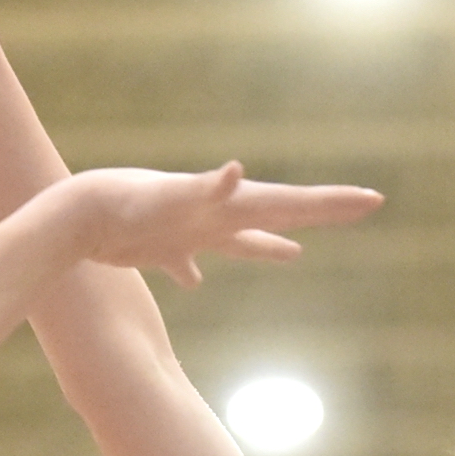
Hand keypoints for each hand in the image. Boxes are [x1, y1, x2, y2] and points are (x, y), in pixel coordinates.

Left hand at [56, 164, 383, 287]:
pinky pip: (187, 264)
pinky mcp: (161, 247)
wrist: (81, 211)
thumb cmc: (125, 204)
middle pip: (280, 212)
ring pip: (241, 241)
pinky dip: (194, 272)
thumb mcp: (172, 198)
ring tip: (295, 253)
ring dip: (268, 245)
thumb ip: (207, 188)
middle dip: (322, 213)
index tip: (373, 199)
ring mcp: (191, 230)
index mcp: (230, 204)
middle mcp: (217, 213)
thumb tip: (237, 171)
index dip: (333, 203)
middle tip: (363, 206)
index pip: (292, 201)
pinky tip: (195, 283)